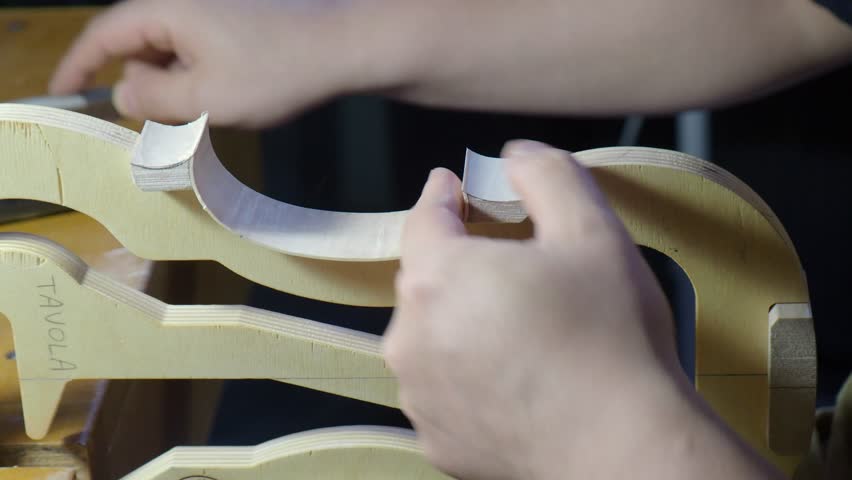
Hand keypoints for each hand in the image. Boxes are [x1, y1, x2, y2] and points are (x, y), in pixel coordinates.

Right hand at [49, 0, 389, 126]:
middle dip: (144, 84)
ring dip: (177, 84)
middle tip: (168, 121)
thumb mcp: (205, 99)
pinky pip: (200, 48)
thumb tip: (124, 94)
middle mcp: (184, 0)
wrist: (345, 47)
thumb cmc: (275, 72)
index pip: (104, 35)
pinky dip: (200, 75)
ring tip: (211, 109)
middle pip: (140, 43)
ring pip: (172, 50)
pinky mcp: (237, 19)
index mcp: (167, 9)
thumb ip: (154, 100)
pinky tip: (231, 95)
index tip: (63, 92)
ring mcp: (214, 8)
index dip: (78, 65)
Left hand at [384, 141, 781, 478]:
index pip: (424, 219)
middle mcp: (412, 337)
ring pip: (432, 335)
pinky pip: (444, 387)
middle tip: (510, 266)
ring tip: (521, 331)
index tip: (450, 187)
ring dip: (462, 322)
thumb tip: (516, 158)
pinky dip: (467, 374)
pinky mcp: (437, 438)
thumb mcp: (591, 231)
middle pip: (426, 280)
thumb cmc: (610, 342)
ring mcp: (420, 395)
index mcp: (439, 278)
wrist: (624, 450)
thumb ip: (547, 175)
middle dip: (460, 264)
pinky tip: (515, 377)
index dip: (441, 196)